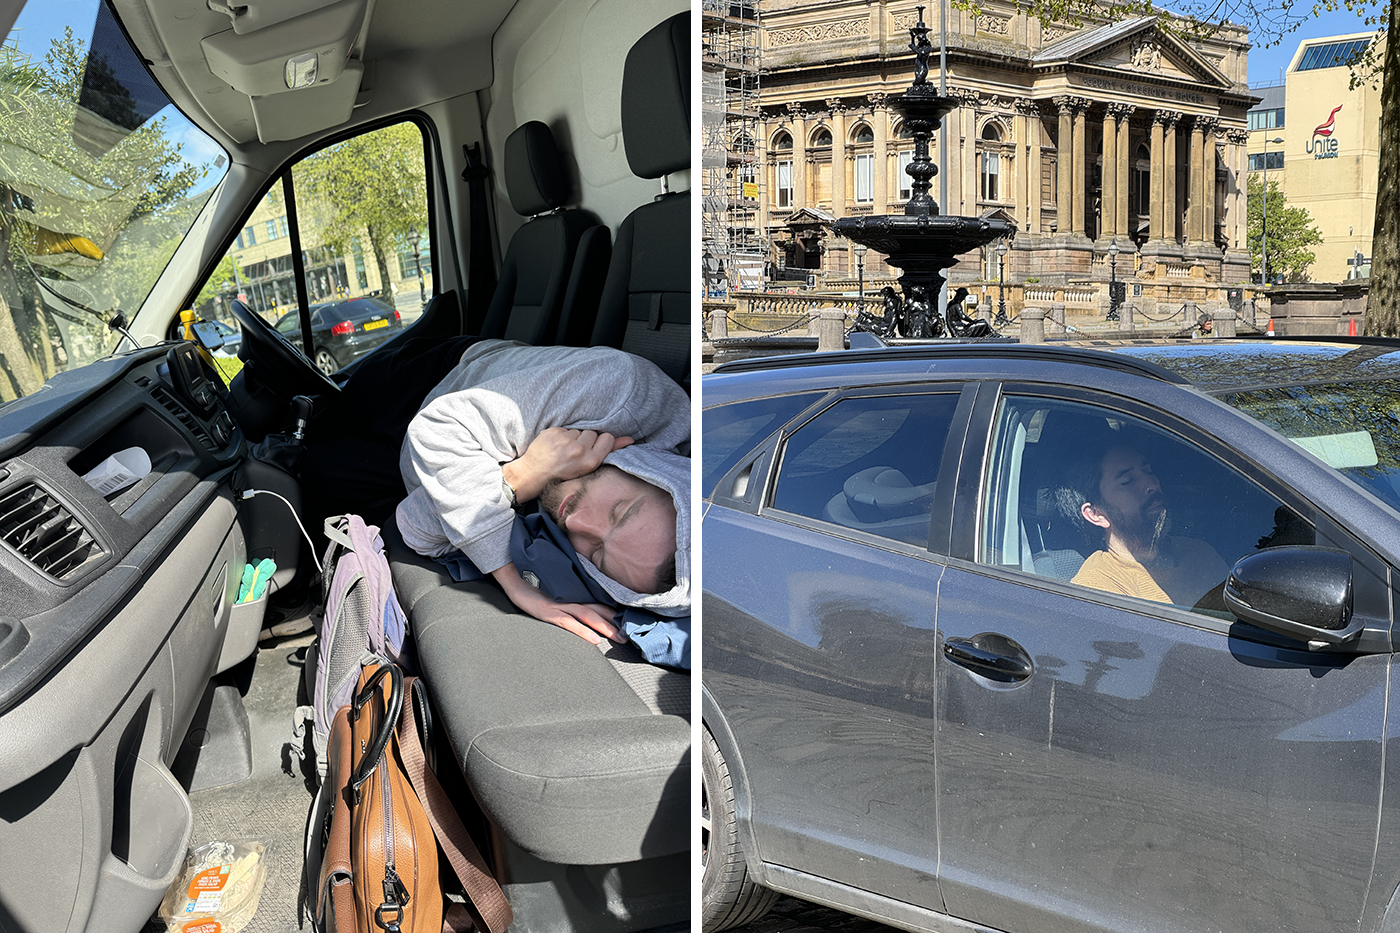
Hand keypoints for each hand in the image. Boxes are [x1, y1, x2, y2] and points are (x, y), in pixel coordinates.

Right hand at [490, 563, 624, 644]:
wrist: (511, 573)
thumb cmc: (531, 582)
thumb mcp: (553, 589)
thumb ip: (568, 593)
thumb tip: (584, 602)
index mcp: (572, 592)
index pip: (598, 602)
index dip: (614, 611)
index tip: (628, 620)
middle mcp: (569, 597)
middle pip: (598, 610)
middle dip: (615, 622)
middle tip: (630, 634)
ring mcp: (559, 604)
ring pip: (588, 616)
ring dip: (605, 627)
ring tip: (619, 637)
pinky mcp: (548, 612)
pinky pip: (569, 623)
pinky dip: (583, 631)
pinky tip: (594, 640)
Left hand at [502, 427, 632, 502]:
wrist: (534, 475)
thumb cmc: (564, 474)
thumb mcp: (588, 468)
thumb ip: (609, 451)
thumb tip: (629, 439)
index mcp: (590, 461)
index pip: (607, 438)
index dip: (599, 443)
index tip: (591, 450)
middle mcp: (579, 450)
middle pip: (592, 433)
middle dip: (585, 440)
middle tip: (574, 453)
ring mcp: (565, 441)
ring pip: (578, 431)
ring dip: (572, 438)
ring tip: (564, 450)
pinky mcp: (553, 433)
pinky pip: (564, 429)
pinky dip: (560, 435)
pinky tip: (555, 446)